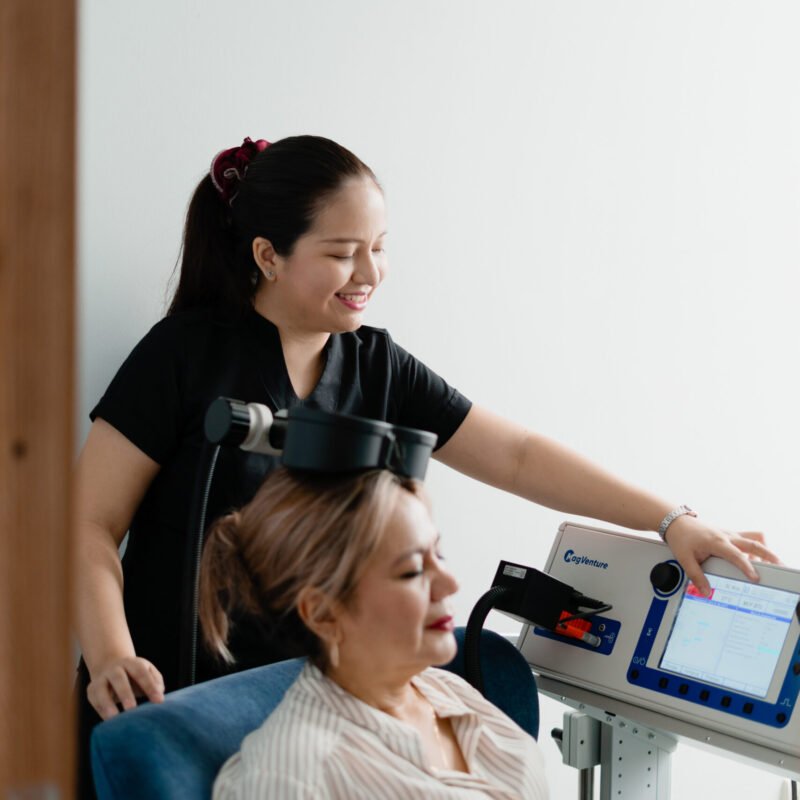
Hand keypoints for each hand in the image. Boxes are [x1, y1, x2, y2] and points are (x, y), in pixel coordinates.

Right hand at [87, 656, 164, 719]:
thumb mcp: (148, 672)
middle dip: (125, 694)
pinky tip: (109, 723)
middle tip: (132, 709)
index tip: (159, 701)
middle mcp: (114, 669)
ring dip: (107, 704)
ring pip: (101, 690)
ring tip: (114, 718)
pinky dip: (101, 712)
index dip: (150, 686)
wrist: (110, 667)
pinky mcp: (91, 691)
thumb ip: (156, 682)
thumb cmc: (135, 675)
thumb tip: (159, 695)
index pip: (141, 672)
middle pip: (119, 679)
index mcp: (131, 663)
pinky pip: (94, 702)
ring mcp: (101, 679)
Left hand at [664, 514, 779, 595]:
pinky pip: (748, 538)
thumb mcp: (684, 559)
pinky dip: (756, 547)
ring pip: (754, 538)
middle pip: (754, 543)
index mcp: (716, 542)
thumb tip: (706, 592)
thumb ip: (696, 576)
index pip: (736, 555)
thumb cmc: (681, 538)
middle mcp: (726, 536)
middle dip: (769, 555)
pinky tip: (753, 559)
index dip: (747, 567)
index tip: (755, 577)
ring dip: (765, 549)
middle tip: (780, 566)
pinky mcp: (730, 534)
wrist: (676, 522)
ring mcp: (730, 534)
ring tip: (773, 563)